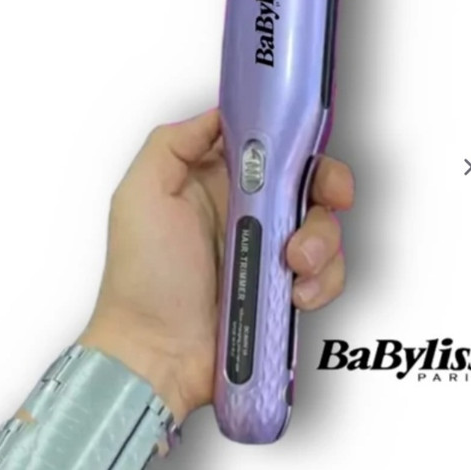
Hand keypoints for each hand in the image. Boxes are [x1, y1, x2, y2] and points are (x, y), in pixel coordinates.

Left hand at [79, 108, 353, 422]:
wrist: (155, 356)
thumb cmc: (141, 278)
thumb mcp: (141, 194)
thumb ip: (174, 142)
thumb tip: (220, 114)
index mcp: (215, 180)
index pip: (268, 144)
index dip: (294, 139)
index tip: (308, 146)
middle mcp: (247, 209)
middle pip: (308, 180)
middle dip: (328, 185)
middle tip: (330, 199)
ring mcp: (268, 249)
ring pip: (323, 225)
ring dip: (321, 241)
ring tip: (294, 263)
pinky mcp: (284, 286)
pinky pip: (325, 272)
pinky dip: (321, 281)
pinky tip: (295, 294)